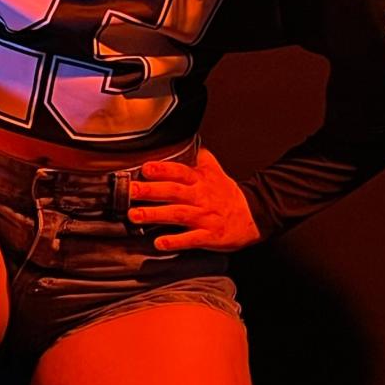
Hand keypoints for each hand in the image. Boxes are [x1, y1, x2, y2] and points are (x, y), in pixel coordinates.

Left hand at [127, 146, 261, 251]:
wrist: (254, 216)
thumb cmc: (229, 195)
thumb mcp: (216, 172)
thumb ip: (201, 158)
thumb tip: (191, 142)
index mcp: (202, 181)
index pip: (180, 171)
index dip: (163, 169)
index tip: (145, 168)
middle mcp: (201, 197)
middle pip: (174, 192)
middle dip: (151, 191)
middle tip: (130, 191)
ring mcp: (205, 218)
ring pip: (178, 214)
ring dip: (155, 215)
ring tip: (134, 216)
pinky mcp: (210, 237)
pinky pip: (191, 239)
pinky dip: (175, 241)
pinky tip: (159, 242)